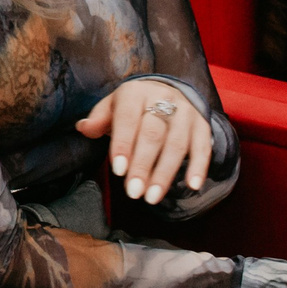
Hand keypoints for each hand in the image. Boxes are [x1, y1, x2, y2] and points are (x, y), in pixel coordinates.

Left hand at [76, 81, 213, 205]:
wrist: (168, 91)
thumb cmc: (133, 107)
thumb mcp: (112, 106)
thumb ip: (99, 119)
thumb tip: (83, 127)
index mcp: (135, 93)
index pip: (128, 119)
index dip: (123, 144)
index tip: (118, 170)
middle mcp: (163, 99)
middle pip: (153, 134)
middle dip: (143, 165)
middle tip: (133, 192)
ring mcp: (186, 112)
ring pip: (177, 144)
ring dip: (165, 173)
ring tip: (152, 197)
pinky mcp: (202, 125)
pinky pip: (203, 147)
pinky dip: (199, 166)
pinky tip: (193, 186)